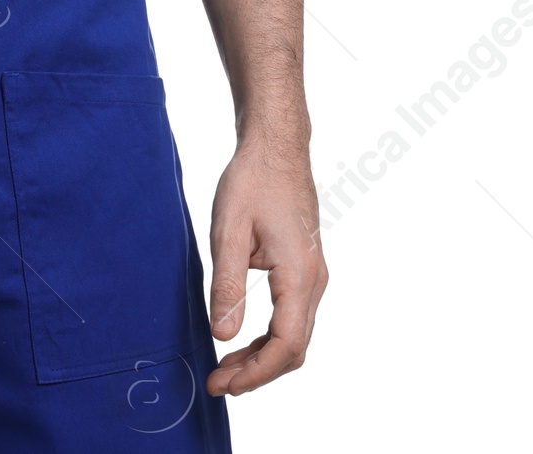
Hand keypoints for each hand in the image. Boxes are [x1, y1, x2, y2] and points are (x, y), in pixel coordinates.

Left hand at [204, 137, 326, 396]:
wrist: (276, 149)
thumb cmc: (253, 181)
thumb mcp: (228, 230)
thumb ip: (227, 284)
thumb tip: (223, 335)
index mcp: (299, 274)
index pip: (286, 344)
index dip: (255, 373)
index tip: (223, 384)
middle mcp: (314, 281)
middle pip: (294, 348)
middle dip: (257, 373)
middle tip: (218, 382)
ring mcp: (313, 276)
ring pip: (295, 335)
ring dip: (263, 358)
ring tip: (226, 368)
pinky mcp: (304, 270)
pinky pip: (293, 318)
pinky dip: (269, 338)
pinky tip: (242, 340)